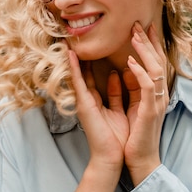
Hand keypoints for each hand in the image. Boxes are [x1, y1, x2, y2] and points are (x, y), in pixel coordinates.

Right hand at [68, 50, 127, 173]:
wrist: (112, 158)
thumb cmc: (118, 138)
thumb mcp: (120, 109)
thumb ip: (117, 93)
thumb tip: (118, 74)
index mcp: (100, 98)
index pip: (99, 73)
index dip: (100, 56)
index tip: (103, 39)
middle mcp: (91, 97)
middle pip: (88, 70)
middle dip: (88, 52)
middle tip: (82, 33)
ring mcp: (85, 100)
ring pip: (79, 73)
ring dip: (75, 56)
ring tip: (71, 38)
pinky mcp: (83, 104)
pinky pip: (78, 82)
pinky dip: (74, 68)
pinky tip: (70, 54)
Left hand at [122, 22, 168, 184]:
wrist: (137, 161)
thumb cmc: (131, 137)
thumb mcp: (128, 108)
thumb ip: (126, 90)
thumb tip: (120, 73)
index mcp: (152, 94)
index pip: (154, 63)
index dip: (148, 45)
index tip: (141, 28)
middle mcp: (158, 95)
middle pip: (157, 60)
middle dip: (148, 41)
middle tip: (138, 24)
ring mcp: (156, 102)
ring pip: (156, 68)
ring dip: (144, 50)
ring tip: (135, 35)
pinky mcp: (150, 110)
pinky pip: (148, 86)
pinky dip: (140, 72)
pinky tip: (130, 62)